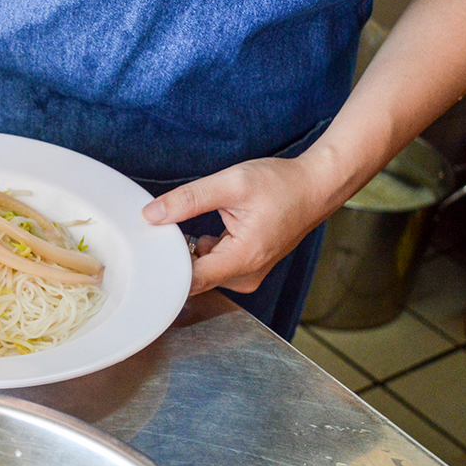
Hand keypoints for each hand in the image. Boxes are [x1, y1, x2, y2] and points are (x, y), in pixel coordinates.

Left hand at [141, 151, 340, 295]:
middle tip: (170, 228)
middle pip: (195, 278)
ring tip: (197, 225)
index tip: (150, 252)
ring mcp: (248, 275)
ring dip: (192, 252)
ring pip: (203, 273)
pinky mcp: (248, 269)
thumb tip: (152, 214)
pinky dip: (205, 252)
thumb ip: (189, 199)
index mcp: (243, 259)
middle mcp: (246, 275)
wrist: (316, 187)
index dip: (166, 269)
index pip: (190, 282)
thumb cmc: (282, 184)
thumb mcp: (232, 183)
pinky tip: (210, 231)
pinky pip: (215, 267)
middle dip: (178, 256)